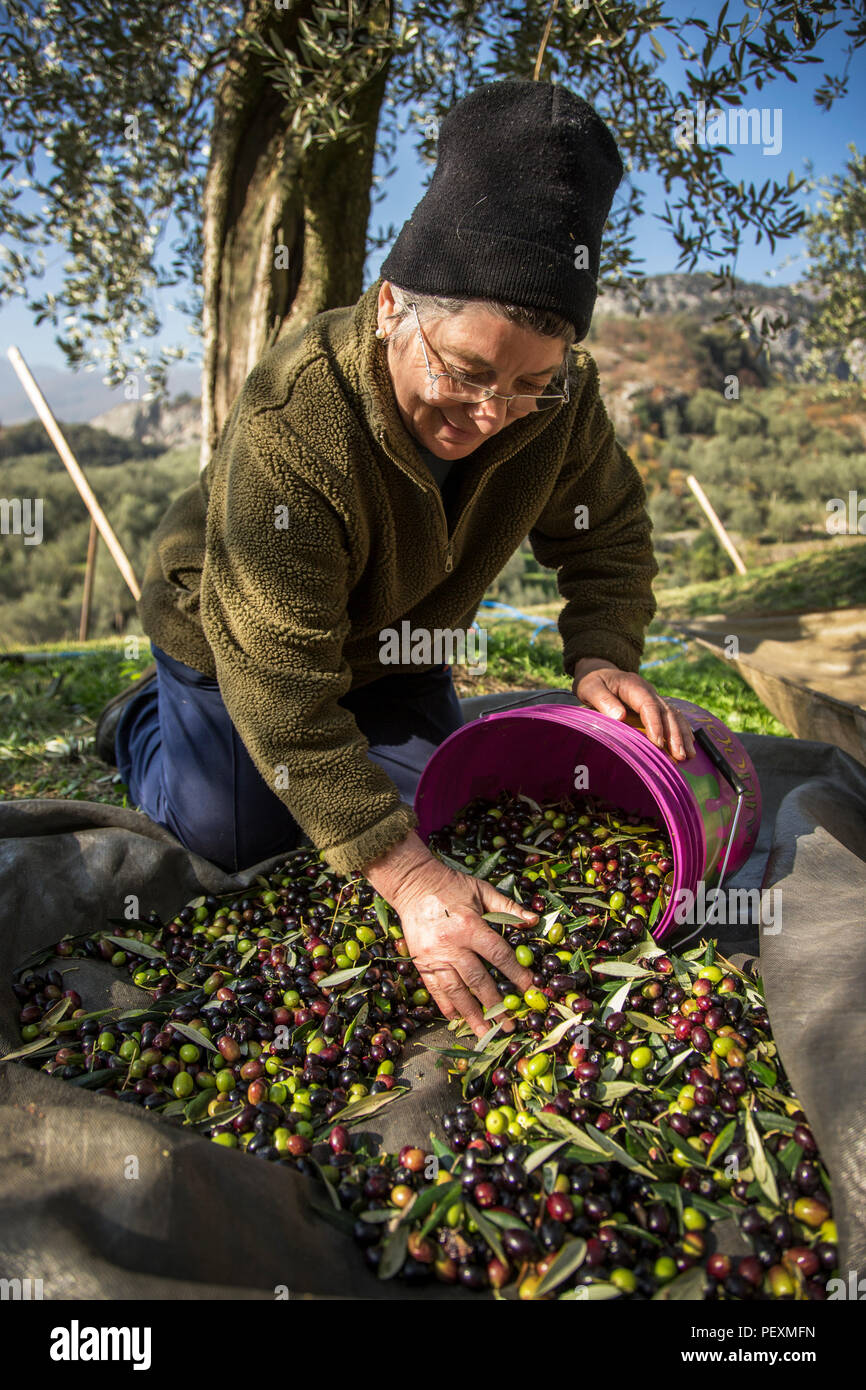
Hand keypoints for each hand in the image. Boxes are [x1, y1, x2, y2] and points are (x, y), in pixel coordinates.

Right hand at [385, 854, 537, 1039]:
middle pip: (477, 980)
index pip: (498, 955)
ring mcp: (433, 955)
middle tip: (509, 1024)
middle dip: (495, 1004)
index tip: (529, 989)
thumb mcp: (482, 891)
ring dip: (471, 1014)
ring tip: (485, 1032)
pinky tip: (456, 1019)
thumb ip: (508, 908)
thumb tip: (534, 920)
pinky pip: (434, 988)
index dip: (516, 973)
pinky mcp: (420, 961)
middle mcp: (451, 945)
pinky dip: (446, 1005)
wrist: (412, 883)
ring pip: (455, 990)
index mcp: (470, 926)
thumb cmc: (451, 886)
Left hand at [572, 657, 695, 760]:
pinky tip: (690, 745)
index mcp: (634, 686)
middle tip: (680, 755)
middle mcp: (649, 691)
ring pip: (674, 715)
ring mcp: (655, 698)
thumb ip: (603, 700)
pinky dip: (682, 731)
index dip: (655, 724)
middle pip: (667, 712)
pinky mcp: (656, 706)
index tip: (657, 744)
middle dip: (675, 734)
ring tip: (689, 755)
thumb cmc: (594, 683)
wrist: (600, 673)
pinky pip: (673, 718)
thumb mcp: (590, 688)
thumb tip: (620, 716)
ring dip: (683, 735)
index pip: (649, 705)